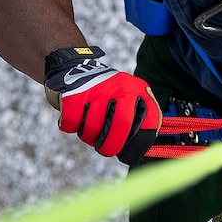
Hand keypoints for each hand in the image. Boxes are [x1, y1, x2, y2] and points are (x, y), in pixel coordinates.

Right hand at [44, 45, 160, 165]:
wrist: (71, 68)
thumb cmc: (102, 96)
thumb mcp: (125, 101)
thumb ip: (135, 122)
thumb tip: (136, 151)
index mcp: (137, 90)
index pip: (151, 120)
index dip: (141, 143)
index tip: (130, 153)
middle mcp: (121, 86)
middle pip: (122, 124)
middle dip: (112, 146)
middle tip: (106, 150)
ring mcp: (97, 88)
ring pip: (93, 128)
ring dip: (88, 137)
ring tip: (88, 129)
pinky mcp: (74, 93)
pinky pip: (72, 122)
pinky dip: (69, 126)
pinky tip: (73, 120)